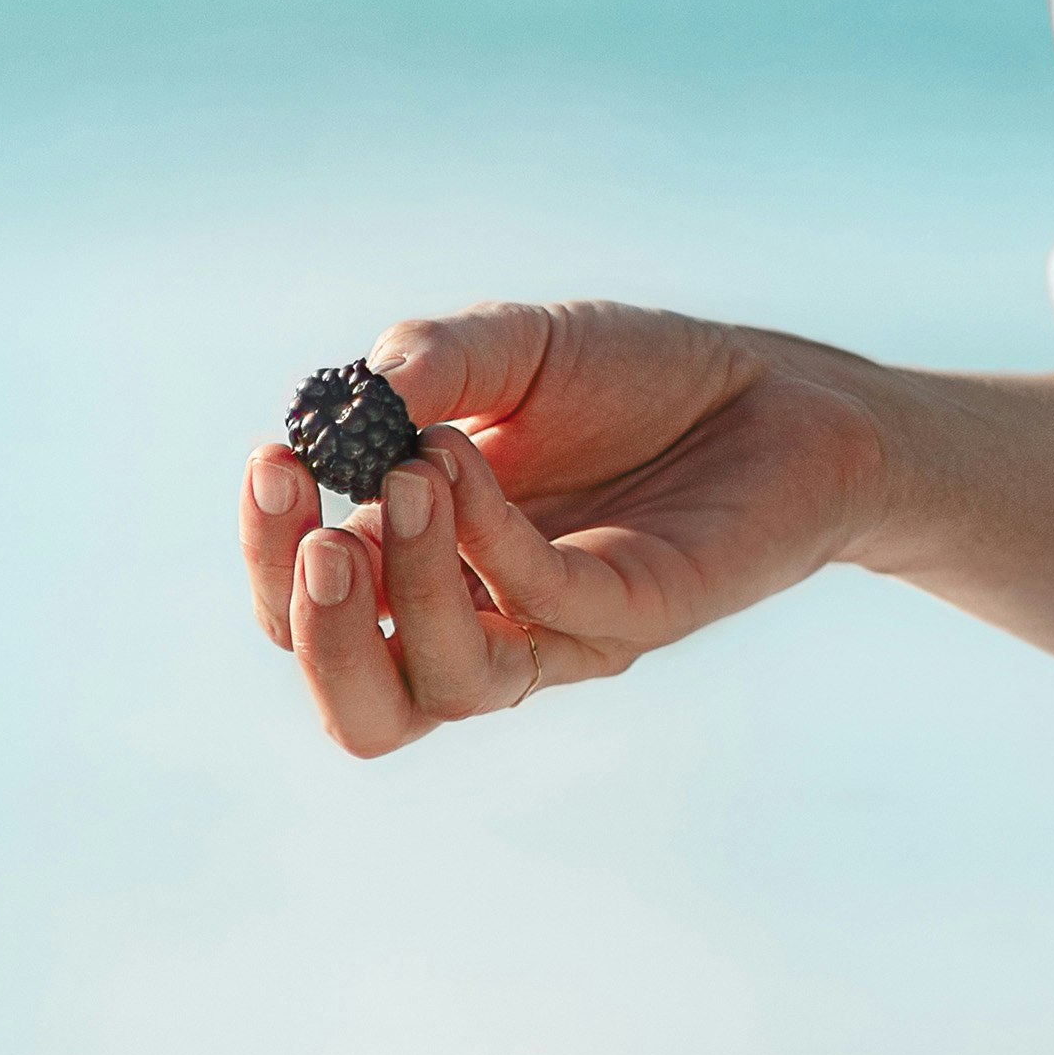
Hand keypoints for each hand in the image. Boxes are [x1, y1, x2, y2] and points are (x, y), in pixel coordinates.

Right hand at [240, 302, 894, 757]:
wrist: (781, 395)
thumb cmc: (639, 382)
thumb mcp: (518, 350)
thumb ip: (436, 363)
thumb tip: (359, 388)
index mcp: (422, 576)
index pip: (310, 612)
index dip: (271, 556)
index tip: (272, 463)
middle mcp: (479, 628)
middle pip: (360, 704)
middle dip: (315, 627)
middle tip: (316, 530)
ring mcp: (555, 636)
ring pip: (443, 689)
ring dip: (404, 589)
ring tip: (411, 476)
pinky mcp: (633, 619)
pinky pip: (540, 608)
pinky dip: (488, 540)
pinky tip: (463, 460)